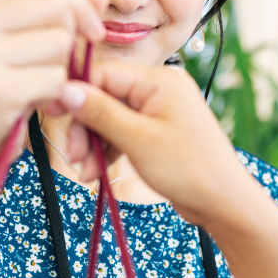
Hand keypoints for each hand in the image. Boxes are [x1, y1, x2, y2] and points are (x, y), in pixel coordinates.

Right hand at [0, 0, 107, 162]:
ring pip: (59, 43)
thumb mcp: (32, 41)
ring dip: (61, 70)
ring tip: (37, 84)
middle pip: (57, 8)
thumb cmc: (6, 86)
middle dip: (71, 38)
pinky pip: (54, 78)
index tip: (93, 31)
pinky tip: (34, 101)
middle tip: (58, 64)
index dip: (81, 5)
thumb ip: (67, 13)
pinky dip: (55, 93)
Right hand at [50, 62, 256, 225]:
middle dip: (85, 127)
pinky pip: (123, 132)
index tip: (53, 115)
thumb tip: (66, 89)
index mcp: (159, 80)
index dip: (76, 94)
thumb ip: (100, 112)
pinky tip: (97, 173)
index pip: (103, 74)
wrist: (224, 203)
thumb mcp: (137, 139)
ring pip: (110, 118)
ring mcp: (159, 110)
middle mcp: (159, 89)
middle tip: (73, 156)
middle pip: (104, 97)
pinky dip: (108, 150)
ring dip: (93, 144)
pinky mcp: (158, 131)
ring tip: (86, 173)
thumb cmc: (188, 169)